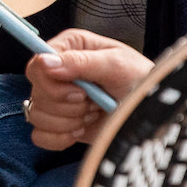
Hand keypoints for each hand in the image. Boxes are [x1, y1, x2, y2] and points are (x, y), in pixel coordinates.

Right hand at [23, 29, 151, 149]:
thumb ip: (80, 62)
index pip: (36, 65)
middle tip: (95, 102)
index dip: (52, 84)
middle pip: (36, 93)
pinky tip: (81, 130)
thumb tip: (45, 62)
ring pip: (37, 115)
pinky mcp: (58, 124)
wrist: (150, 112)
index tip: (81, 92)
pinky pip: (40, 136)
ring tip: (93, 113)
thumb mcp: (116, 65)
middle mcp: (58, 72)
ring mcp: (56, 99)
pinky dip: (60, 138)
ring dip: (68, 121)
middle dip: (67, 105)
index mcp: (68, 48)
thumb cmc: (139, 80)